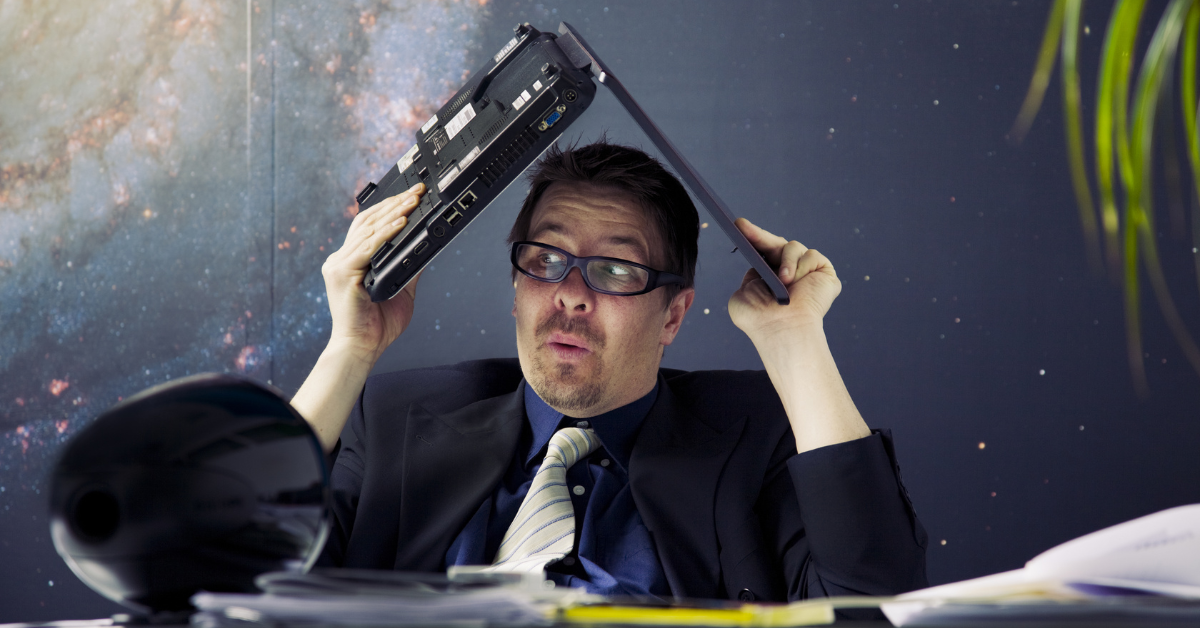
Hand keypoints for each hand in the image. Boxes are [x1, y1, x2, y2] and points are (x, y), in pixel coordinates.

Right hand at [321, 183, 425, 362]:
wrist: (361, 348)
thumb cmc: (377, 326)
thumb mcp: (401, 289)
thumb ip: (409, 267)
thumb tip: (427, 248)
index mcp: (351, 261)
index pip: (368, 225)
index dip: (388, 208)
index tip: (410, 196)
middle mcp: (340, 259)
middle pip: (367, 221)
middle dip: (394, 204)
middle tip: (417, 192)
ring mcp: (338, 265)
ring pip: (368, 230)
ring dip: (393, 213)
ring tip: (413, 201)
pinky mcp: (342, 273)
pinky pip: (367, 248)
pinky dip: (386, 234)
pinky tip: (402, 224)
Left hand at [728, 217, 841, 340]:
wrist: (780, 329)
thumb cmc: (759, 319)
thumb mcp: (743, 295)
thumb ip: (749, 279)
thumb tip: (756, 270)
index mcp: (770, 277)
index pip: (763, 251)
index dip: (753, 237)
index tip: (738, 225)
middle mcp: (790, 272)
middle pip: (777, 243)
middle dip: (760, 236)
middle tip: (743, 227)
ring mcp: (808, 272)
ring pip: (794, 247)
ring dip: (786, 261)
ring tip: (784, 281)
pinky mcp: (825, 273)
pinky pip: (812, 256)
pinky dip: (802, 266)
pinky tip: (797, 282)